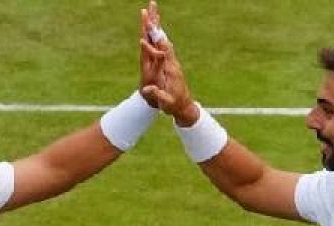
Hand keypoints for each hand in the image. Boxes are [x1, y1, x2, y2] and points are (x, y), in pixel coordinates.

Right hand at [139, 1, 197, 124]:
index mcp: (171, 69)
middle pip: (163, 38)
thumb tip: (148, 90)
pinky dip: (158, 34)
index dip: (156, 39)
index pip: (163, 49)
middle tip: (151, 6)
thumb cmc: (175, 106)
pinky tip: (155, 28)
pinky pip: (163, 45)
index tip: (149, 28)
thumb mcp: (166, 103)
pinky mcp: (169, 63)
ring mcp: (171, 61)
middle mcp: (172, 61)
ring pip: (163, 39)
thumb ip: (159, 95)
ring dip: (157, 25)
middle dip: (156, 23)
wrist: (185, 107)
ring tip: (152, 10)